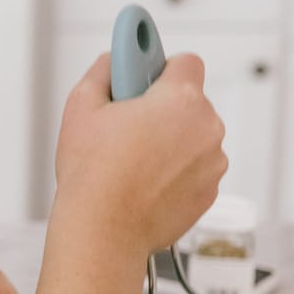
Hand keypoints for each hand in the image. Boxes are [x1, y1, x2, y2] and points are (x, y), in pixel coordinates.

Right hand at [54, 51, 226, 253]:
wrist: (103, 231)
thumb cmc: (94, 176)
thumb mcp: (81, 106)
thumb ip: (103, 71)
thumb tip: (113, 62)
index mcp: (180, 100)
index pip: (187, 62)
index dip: (162, 68)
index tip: (144, 76)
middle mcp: (206, 128)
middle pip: (190, 101)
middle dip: (163, 107)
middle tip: (127, 125)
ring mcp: (212, 163)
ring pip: (193, 137)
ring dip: (171, 141)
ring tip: (133, 159)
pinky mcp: (209, 191)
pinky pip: (195, 168)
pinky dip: (176, 171)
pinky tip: (144, 181)